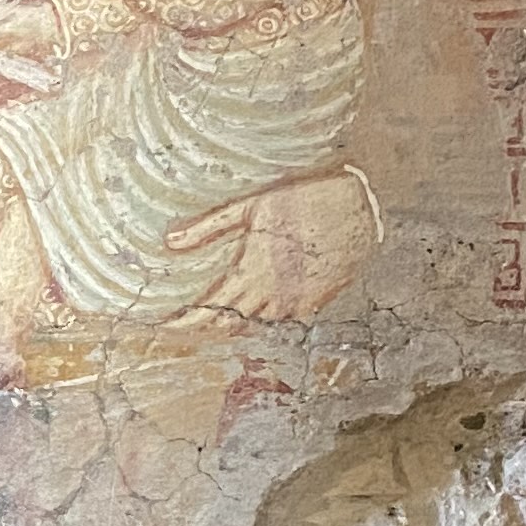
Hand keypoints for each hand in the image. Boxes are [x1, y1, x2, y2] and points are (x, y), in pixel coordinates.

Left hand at [167, 169, 381, 325]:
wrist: (360, 205)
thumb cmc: (303, 199)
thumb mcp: (250, 207)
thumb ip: (208, 228)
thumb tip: (170, 241)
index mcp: (252, 273)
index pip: (210, 310)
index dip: (186, 322)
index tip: (166, 326)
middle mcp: (274, 294)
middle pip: (231, 324)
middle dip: (206, 326)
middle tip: (186, 323)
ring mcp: (299, 300)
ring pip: (259, 324)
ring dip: (237, 323)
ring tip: (218, 318)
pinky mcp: (320, 299)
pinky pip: (286, 319)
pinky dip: (267, 318)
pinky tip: (258, 309)